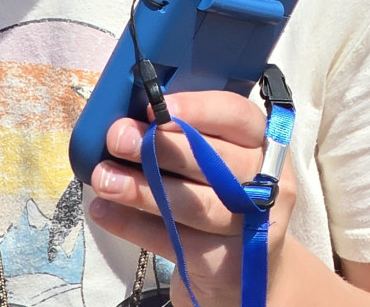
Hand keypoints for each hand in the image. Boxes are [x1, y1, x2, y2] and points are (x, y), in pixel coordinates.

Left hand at [85, 91, 295, 306]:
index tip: (152, 108)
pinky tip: (104, 211)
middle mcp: (265, 179)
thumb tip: (131, 118)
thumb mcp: (215, 155)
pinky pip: (174, 240)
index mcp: (262, 139)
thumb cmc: (217, 191)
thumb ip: (186, 135)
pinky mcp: (225, 260)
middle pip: (215, 160)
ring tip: (104, 179)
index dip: (196, 108)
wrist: (236, 261)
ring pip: (195, 203)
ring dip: (143, 189)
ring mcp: (249, 223)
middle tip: (117, 138)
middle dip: (161, 147)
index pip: (236, 115)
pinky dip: (134, 225)